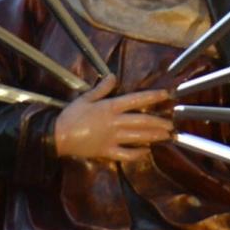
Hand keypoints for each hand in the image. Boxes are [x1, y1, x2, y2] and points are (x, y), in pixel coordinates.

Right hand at [52, 75, 172, 162]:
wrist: (58, 135)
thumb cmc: (71, 115)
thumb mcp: (86, 97)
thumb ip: (102, 88)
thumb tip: (114, 76)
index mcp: (110, 107)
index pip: (136, 100)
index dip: (152, 97)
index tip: (166, 95)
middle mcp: (115, 122)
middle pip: (141, 121)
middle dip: (158, 122)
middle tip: (171, 124)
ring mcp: (112, 138)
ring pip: (138, 137)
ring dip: (153, 136)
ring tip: (166, 136)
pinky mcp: (107, 151)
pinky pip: (126, 154)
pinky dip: (138, 153)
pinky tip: (146, 151)